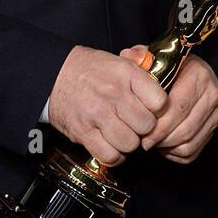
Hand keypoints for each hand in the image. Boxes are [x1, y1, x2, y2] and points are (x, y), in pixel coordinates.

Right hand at [47, 45, 167, 166]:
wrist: (53, 74)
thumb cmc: (90, 70)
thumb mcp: (119, 62)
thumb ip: (143, 75)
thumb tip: (164, 91)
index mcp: (126, 73)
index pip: (160, 102)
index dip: (159, 110)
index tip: (151, 110)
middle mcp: (113, 93)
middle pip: (147, 126)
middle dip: (143, 129)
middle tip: (135, 124)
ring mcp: (97, 113)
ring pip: (130, 144)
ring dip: (128, 143)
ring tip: (121, 134)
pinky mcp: (83, 132)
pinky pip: (110, 155)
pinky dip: (113, 155)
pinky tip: (110, 145)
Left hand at [119, 47, 217, 164]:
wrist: (187, 72)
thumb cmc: (167, 67)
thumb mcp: (153, 56)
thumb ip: (139, 56)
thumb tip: (128, 56)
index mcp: (198, 74)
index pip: (178, 108)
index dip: (158, 124)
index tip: (141, 130)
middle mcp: (211, 94)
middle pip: (185, 129)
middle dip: (161, 139)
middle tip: (144, 141)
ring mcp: (214, 112)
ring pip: (189, 142)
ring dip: (168, 147)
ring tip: (152, 142)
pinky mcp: (213, 127)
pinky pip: (194, 150)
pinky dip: (176, 153)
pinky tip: (163, 145)